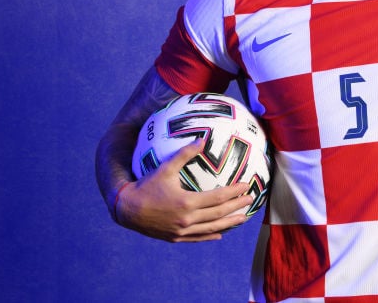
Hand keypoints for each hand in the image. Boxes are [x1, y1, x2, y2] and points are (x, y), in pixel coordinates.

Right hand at [115, 143, 254, 242]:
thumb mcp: (165, 168)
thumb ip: (184, 154)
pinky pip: (197, 238)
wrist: (127, 209)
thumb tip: (201, 140)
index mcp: (187, 202)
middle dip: (236, 206)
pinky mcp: (175, 237)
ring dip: (229, 223)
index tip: (246, 186)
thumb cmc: (146, 186)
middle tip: (250, 200)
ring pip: (211, 228)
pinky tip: (219, 234)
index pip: (218, 197)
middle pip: (218, 214)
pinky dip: (210, 236)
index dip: (234, 192)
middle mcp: (187, 219)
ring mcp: (181, 231)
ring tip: (242, 218)